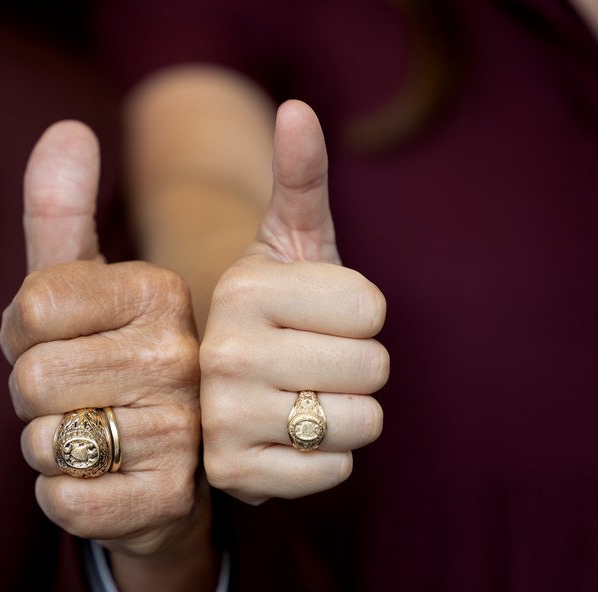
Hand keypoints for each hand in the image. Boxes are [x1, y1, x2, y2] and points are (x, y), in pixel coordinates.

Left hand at [0, 121, 214, 591]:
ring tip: (96, 436)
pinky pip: (64, 502)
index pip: (32, 307)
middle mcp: (181, 357)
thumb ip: (61, 211)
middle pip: (33, 377)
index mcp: (159, 292)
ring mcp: (183, 432)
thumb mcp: (79, 284)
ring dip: (49, 448)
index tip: (63, 342)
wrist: (161, 464)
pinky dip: (63, 496)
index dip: (23, 335)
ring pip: (45, 442)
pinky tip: (103, 482)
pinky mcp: (168, 499)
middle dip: (33, 397)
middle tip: (79, 397)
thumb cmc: (105, 362)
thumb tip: (67, 128)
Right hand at [201, 100, 389, 504]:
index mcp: (244, 288)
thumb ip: (303, 180)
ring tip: (298, 399)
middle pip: (373, 368)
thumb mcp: (292, 244)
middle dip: (356, 367)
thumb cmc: (277, 310)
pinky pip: (334, 470)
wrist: (224, 388)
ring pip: (359, 423)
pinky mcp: (234, 476)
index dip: (360, 316)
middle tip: (309, 362)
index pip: (374, 310)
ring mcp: (223, 418)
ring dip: (344, 415)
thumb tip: (299, 109)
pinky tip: (287, 439)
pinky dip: (325, 459)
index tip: (314, 317)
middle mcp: (223, 353)